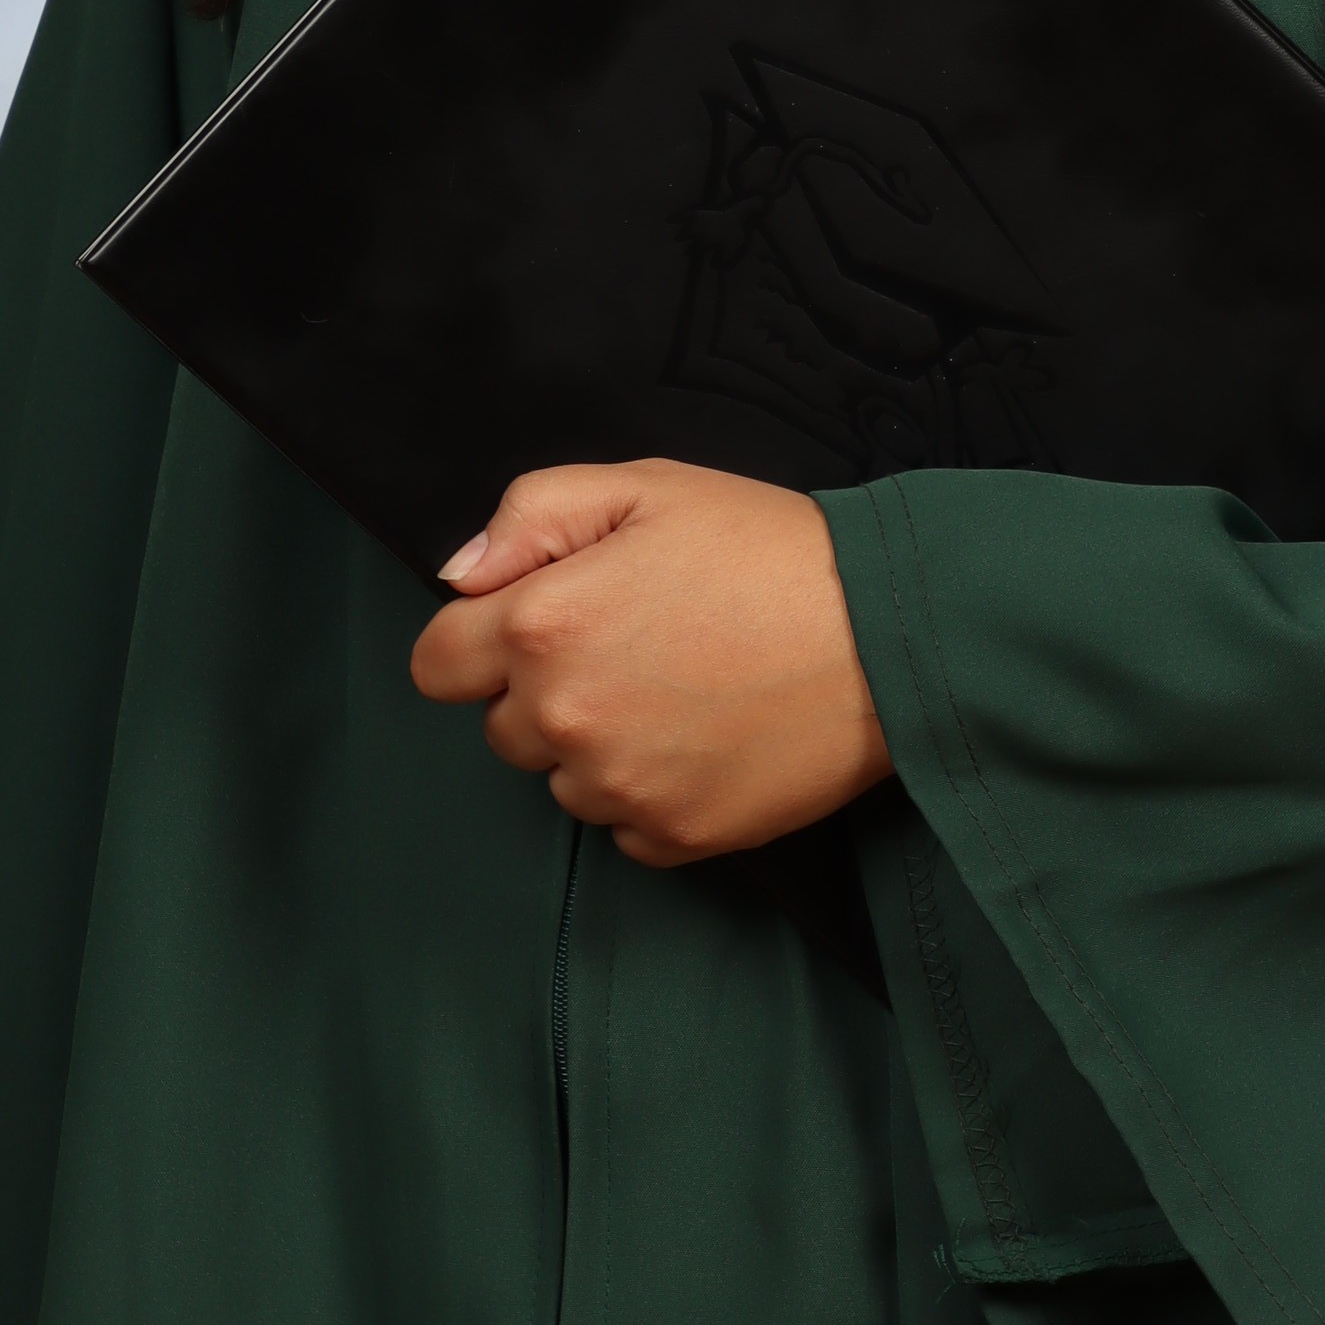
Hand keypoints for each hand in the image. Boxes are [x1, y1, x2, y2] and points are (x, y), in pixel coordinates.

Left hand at [410, 458, 891, 863]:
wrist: (887, 632)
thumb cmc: (768, 549)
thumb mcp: (646, 487)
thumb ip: (530, 516)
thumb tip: (462, 577)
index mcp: (542, 624)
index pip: (436, 665)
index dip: (478, 641)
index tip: (537, 625)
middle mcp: (565, 717)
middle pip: (501, 727)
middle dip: (544, 691)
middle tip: (634, 646)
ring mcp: (619, 787)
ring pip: (562, 782)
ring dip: (597, 746)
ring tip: (680, 689)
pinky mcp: (674, 836)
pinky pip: (623, 828)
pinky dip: (650, 793)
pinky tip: (706, 738)